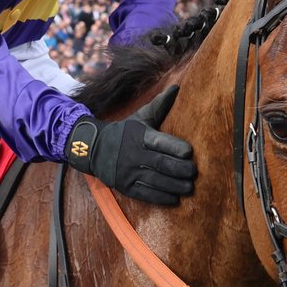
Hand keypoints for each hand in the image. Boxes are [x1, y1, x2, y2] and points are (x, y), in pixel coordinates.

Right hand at [65, 85, 195, 205]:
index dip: (174, 147)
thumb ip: (159, 106)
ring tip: (188, 188)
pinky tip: (174, 199)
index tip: (189, 152)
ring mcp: (128, 172)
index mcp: (139, 136)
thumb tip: (177, 88)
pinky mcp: (125, 186)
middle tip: (193, 173)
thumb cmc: (124, 132)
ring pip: (155, 181)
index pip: (159, 142)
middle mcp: (134, 154)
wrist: (92, 148)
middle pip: (160, 163)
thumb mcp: (139, 118)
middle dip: (179, 169)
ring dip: (174, 186)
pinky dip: (160, 197)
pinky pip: (145, 194)